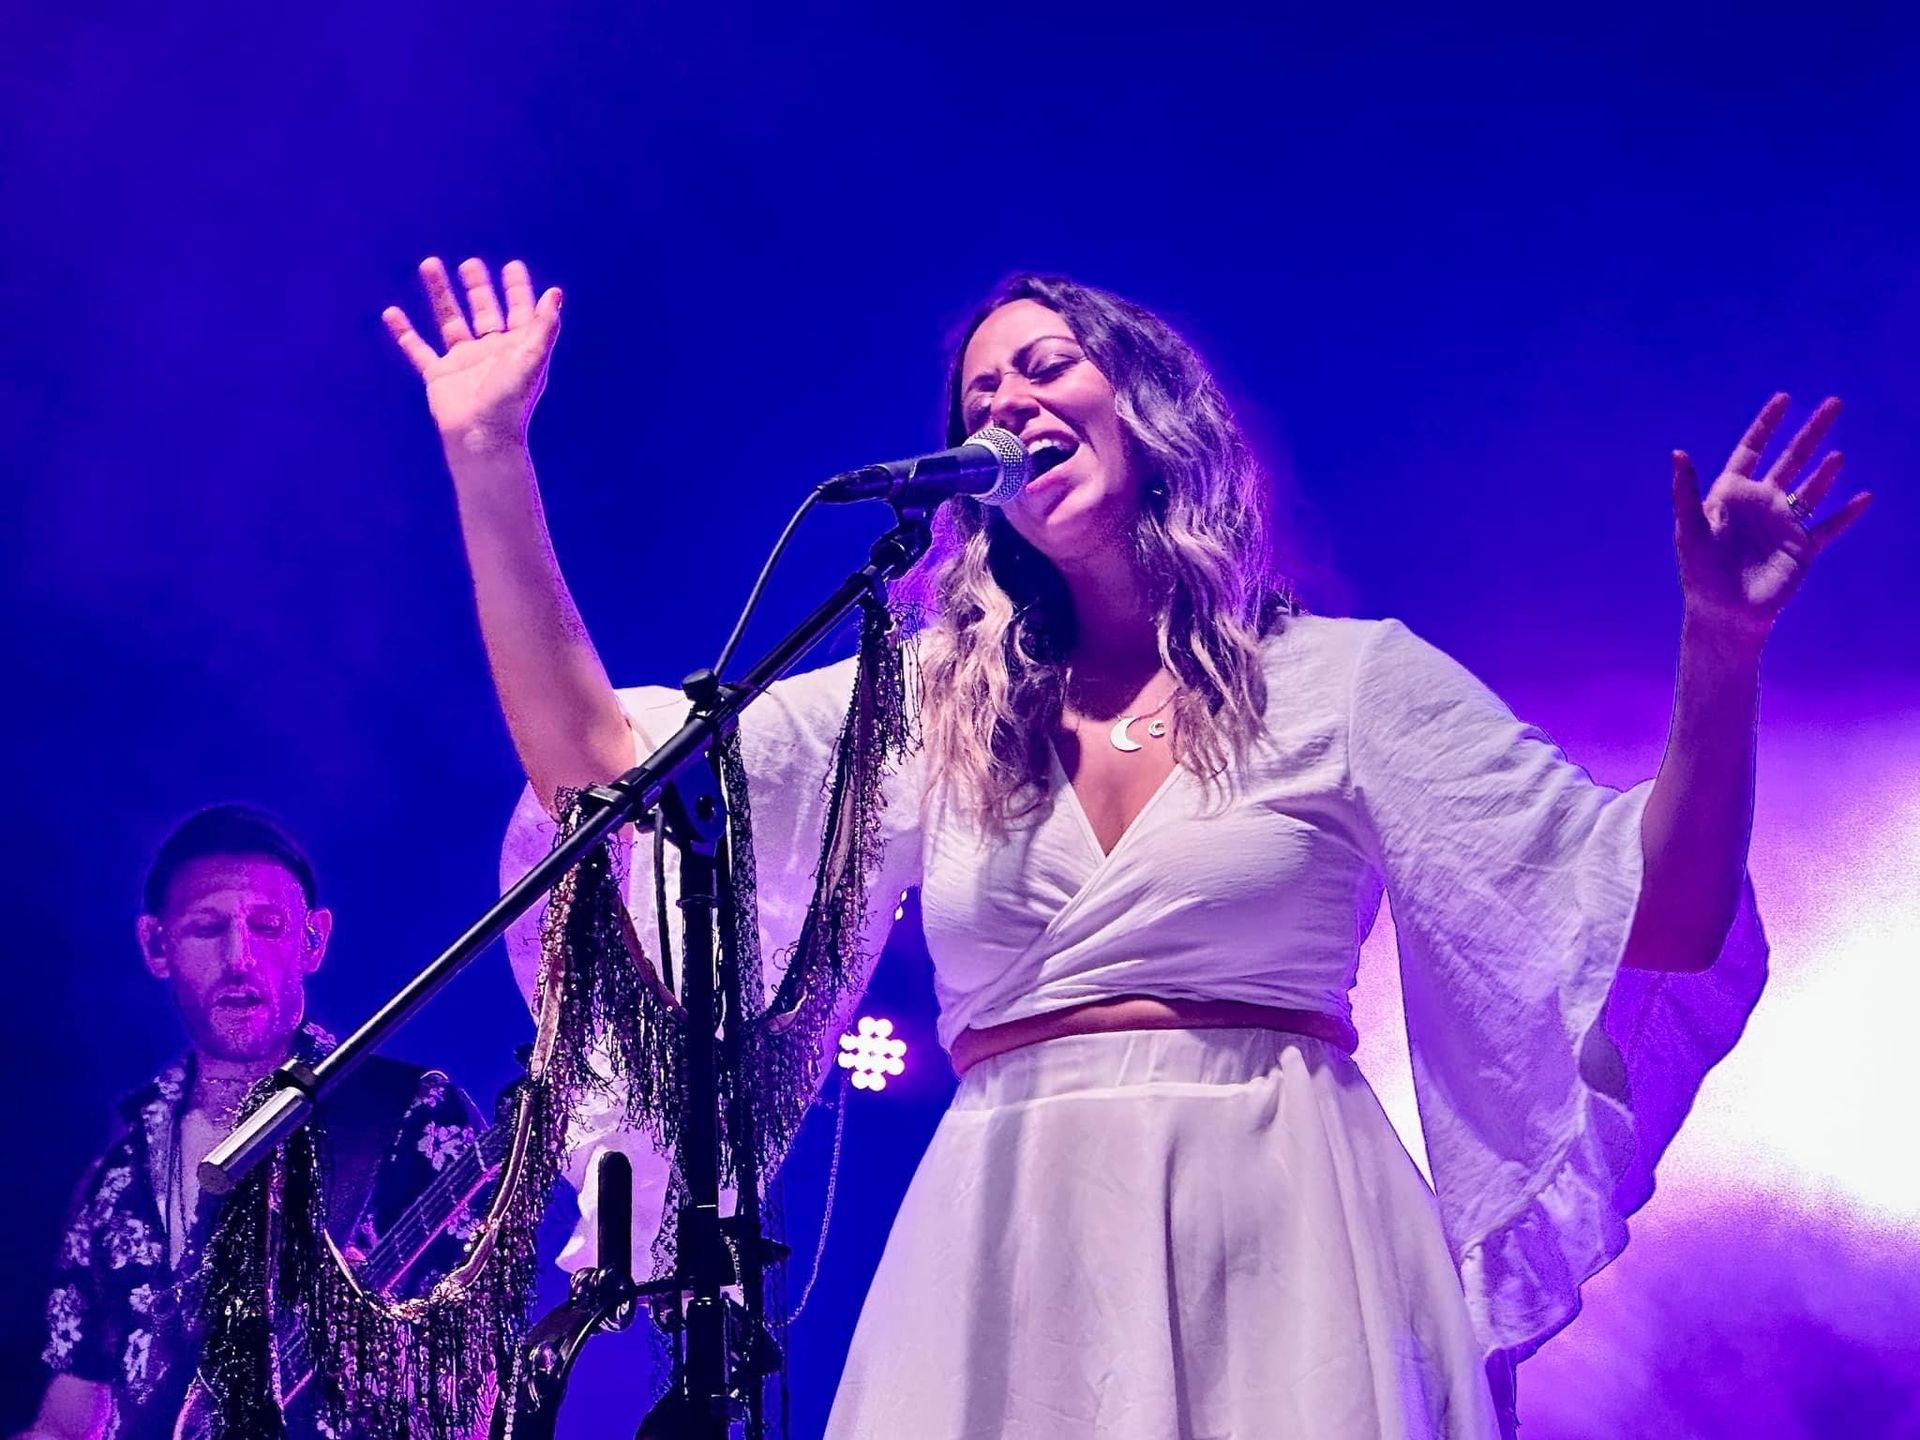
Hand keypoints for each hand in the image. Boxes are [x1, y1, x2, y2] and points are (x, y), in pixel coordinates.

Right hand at [383, 257, 560, 453]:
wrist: (481, 436)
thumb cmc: (510, 399)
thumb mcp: (532, 357)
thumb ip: (544, 325)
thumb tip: (555, 293)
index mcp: (516, 349)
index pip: (519, 312)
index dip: (517, 290)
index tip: (512, 266)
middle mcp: (490, 353)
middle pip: (484, 312)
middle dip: (478, 288)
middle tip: (471, 264)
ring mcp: (463, 363)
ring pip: (449, 320)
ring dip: (440, 294)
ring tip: (429, 263)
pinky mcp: (438, 376)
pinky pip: (418, 349)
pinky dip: (404, 332)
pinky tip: (391, 312)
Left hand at [1671, 393, 1872, 641]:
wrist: (1725, 612)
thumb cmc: (1701, 572)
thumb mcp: (1690, 528)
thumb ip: (1685, 491)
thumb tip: (1678, 453)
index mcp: (1733, 495)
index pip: (1752, 450)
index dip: (1767, 425)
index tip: (1784, 399)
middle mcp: (1762, 504)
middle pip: (1791, 459)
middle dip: (1811, 432)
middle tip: (1833, 403)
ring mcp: (1784, 524)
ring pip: (1813, 488)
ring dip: (1826, 471)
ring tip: (1837, 454)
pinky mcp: (1802, 548)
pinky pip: (1829, 526)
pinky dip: (1848, 514)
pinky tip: (1866, 497)